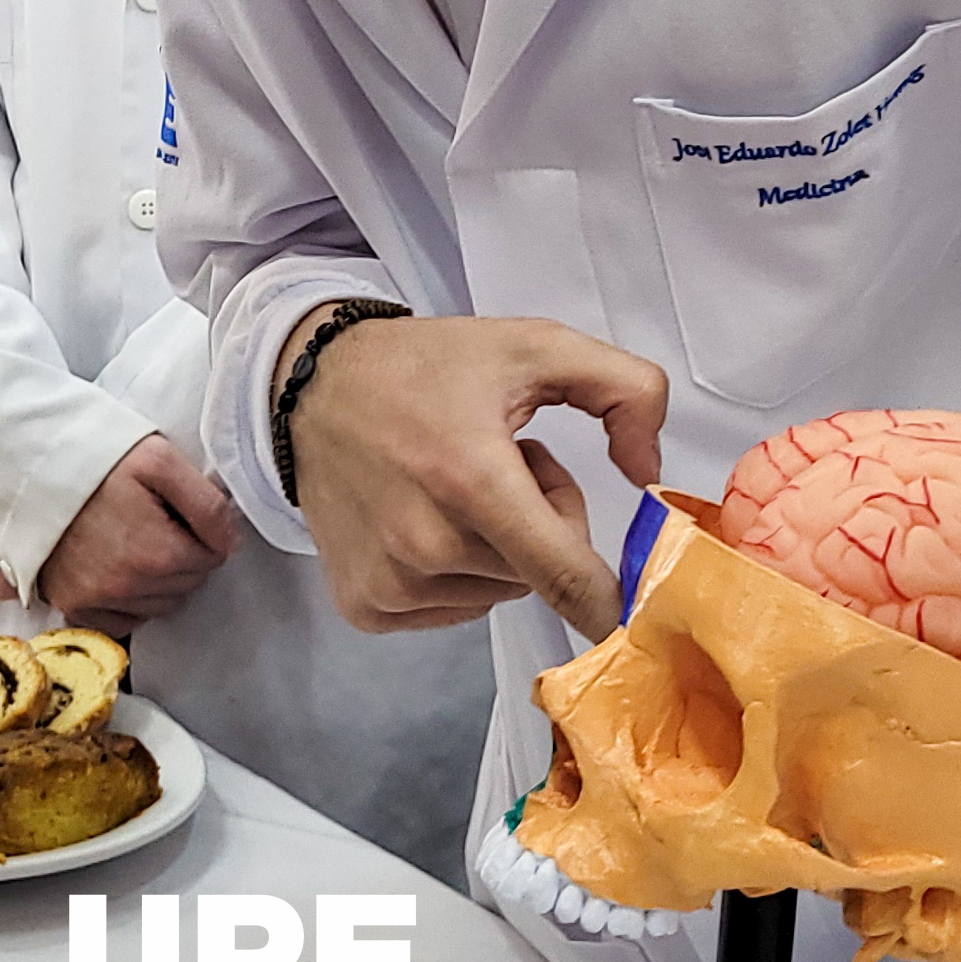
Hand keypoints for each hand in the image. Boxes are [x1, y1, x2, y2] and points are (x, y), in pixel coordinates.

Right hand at [2, 435, 241, 637]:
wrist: (29, 463)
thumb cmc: (97, 456)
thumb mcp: (162, 460)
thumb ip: (207, 504)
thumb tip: (230, 543)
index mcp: (157, 555)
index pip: (212, 558)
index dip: (203, 531)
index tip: (178, 510)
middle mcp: (127, 588)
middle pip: (186, 585)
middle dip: (182, 556)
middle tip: (156, 520)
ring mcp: (95, 600)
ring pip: (158, 605)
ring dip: (158, 581)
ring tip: (134, 539)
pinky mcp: (70, 605)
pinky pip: (120, 622)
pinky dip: (126, 603)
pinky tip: (117, 570)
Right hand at [272, 308, 664, 637]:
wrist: (312, 387)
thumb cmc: (424, 367)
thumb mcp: (536, 347)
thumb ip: (625, 390)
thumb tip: (648, 474)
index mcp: (471, 478)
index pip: (564, 575)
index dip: (612, 601)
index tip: (636, 614)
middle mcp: (425, 542)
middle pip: (538, 573)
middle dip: (541, 523)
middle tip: (501, 465)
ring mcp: (390, 582)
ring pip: (496, 591)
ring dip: (497, 547)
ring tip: (455, 485)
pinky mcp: (365, 605)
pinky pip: (451, 609)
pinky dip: (455, 572)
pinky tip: (424, 517)